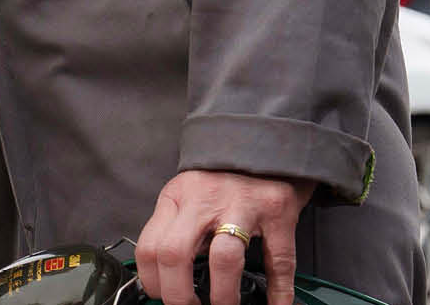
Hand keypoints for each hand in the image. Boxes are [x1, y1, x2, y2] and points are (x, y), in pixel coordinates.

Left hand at [136, 168, 311, 304]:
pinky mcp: (276, 211)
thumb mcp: (187, 193)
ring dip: (223, 295)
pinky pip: (278, 260)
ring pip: (224, 259)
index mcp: (177, 198)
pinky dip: (279, 291)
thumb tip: (163, 274)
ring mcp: (242, 206)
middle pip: (175, 253)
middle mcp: (204, 201)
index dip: (152, 281)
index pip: (150, 245)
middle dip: (178, 293)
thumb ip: (175, 226)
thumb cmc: (221, 176)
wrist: (263, 139)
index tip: (161, 296)